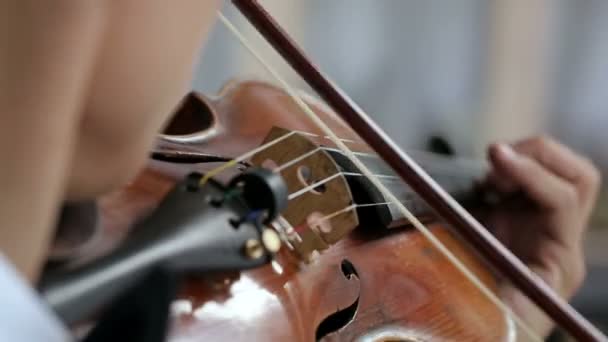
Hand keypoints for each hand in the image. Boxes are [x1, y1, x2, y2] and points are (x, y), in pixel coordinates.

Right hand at [479, 136, 600, 336]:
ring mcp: (541, 230)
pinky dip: (505, 172)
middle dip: (537, 157)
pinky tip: (481, 186)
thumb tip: (433, 207)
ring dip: (524, 161)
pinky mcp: (519, 223)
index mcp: (558, 261)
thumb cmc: (489, 330)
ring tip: (488, 174)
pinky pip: (527, 183)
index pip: (563, 199)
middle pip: (578, 177)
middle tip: (495, 163)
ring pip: (561, 173)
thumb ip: (465, 254)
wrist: (488, 340)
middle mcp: (558, 241)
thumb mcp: (485, 299)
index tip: (494, 158)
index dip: (529, 173)